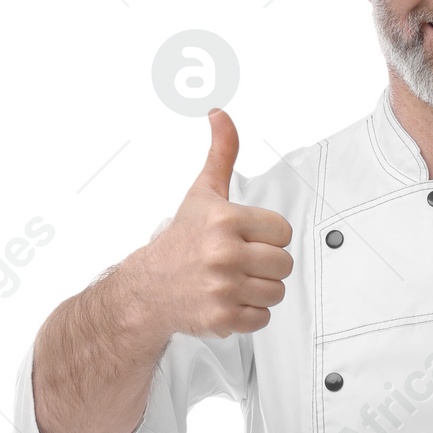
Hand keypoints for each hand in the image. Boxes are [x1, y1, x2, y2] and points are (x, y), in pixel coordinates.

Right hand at [134, 110, 293, 339]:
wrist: (148, 288)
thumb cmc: (181, 241)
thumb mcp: (202, 193)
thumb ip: (221, 154)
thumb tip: (221, 114)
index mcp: (225, 220)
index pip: (282, 231)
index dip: (267, 237)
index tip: (246, 238)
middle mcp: (223, 253)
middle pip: (283, 264)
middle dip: (266, 265)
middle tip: (239, 263)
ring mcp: (223, 287)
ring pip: (276, 292)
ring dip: (260, 290)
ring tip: (234, 281)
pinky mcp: (222, 317)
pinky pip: (262, 318)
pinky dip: (249, 314)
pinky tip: (227, 300)